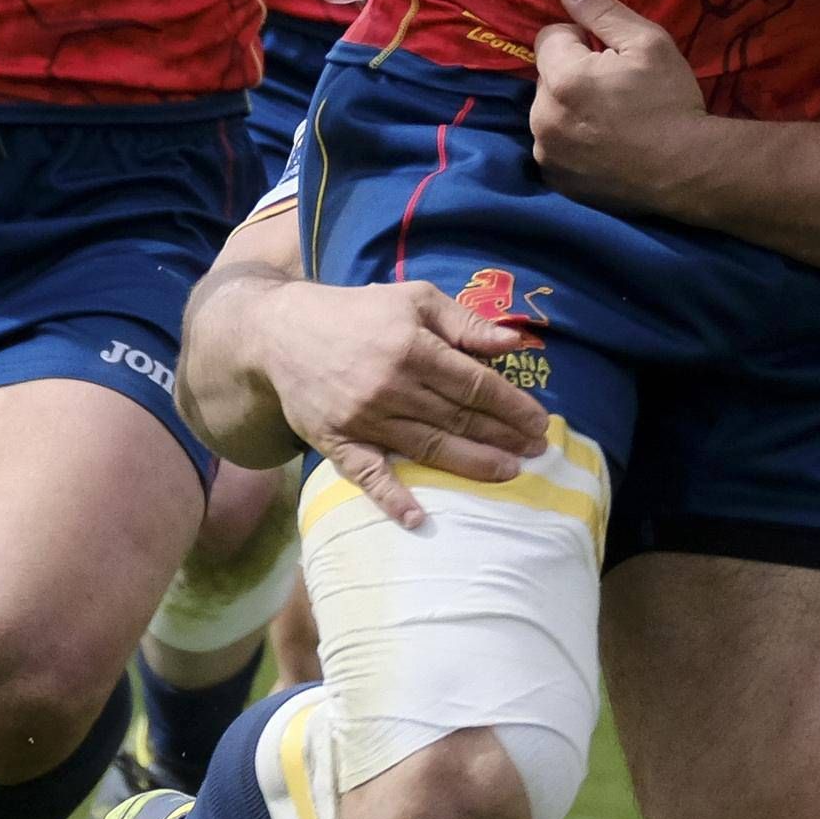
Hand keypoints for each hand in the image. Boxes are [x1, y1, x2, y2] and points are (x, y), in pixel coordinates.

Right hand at [244, 275, 549, 529]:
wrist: (280, 333)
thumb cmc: (357, 313)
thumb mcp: (414, 299)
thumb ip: (465, 322)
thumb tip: (515, 342)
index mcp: (412, 348)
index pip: (476, 385)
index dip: (512, 406)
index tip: (539, 422)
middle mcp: (390, 386)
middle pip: (459, 420)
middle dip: (504, 437)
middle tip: (537, 451)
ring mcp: (363, 418)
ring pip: (429, 448)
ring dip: (473, 465)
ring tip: (509, 473)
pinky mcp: (337, 441)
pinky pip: (368, 475)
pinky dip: (392, 499)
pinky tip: (420, 519)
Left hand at [530, 0, 715, 209]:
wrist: (690, 173)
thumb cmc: (672, 104)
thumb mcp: (650, 44)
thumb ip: (604, 13)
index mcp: (562, 77)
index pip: (549, 37)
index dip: (581, 40)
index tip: (612, 59)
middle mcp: (543, 116)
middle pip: (546, 78)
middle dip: (572, 77)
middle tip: (616, 93)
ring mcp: (547, 153)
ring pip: (549, 114)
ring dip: (570, 112)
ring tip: (611, 124)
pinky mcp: (556, 180)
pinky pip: (555, 149)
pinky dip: (572, 145)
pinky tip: (605, 149)